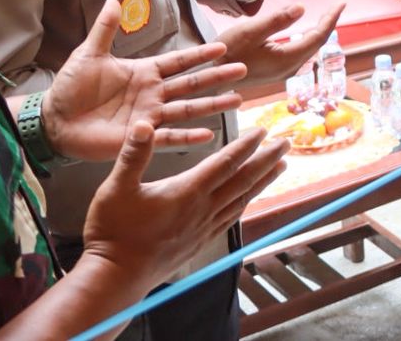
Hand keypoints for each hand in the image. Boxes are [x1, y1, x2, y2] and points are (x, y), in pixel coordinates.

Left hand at [42, 0, 248, 161]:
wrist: (54, 120)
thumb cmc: (71, 87)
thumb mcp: (89, 54)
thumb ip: (105, 29)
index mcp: (143, 72)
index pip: (178, 61)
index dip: (199, 54)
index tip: (223, 47)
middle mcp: (152, 93)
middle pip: (191, 84)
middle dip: (216, 77)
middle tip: (243, 70)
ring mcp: (149, 116)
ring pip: (187, 109)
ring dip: (212, 105)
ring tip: (236, 100)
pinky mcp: (140, 138)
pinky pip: (168, 137)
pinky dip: (188, 137)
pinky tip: (208, 135)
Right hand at [79, 121, 287, 296]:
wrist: (116, 277)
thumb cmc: (113, 232)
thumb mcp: (116, 187)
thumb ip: (133, 154)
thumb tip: (144, 124)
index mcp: (187, 192)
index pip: (225, 163)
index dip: (246, 145)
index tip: (264, 130)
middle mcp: (202, 210)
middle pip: (243, 180)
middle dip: (267, 159)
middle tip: (287, 142)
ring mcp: (203, 228)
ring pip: (242, 199)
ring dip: (263, 181)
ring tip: (281, 167)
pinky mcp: (199, 243)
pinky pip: (231, 219)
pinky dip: (245, 204)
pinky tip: (249, 200)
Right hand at [214, 1, 344, 90]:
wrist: (210, 76)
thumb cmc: (226, 52)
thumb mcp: (250, 31)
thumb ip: (276, 20)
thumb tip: (303, 8)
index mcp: (287, 59)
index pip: (318, 37)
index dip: (331, 19)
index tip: (342, 3)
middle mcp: (289, 69)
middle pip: (316, 44)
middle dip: (328, 24)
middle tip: (337, 6)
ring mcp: (283, 72)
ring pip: (308, 49)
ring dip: (318, 32)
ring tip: (326, 16)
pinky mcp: (276, 71)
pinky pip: (299, 53)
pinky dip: (306, 39)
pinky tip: (304, 32)